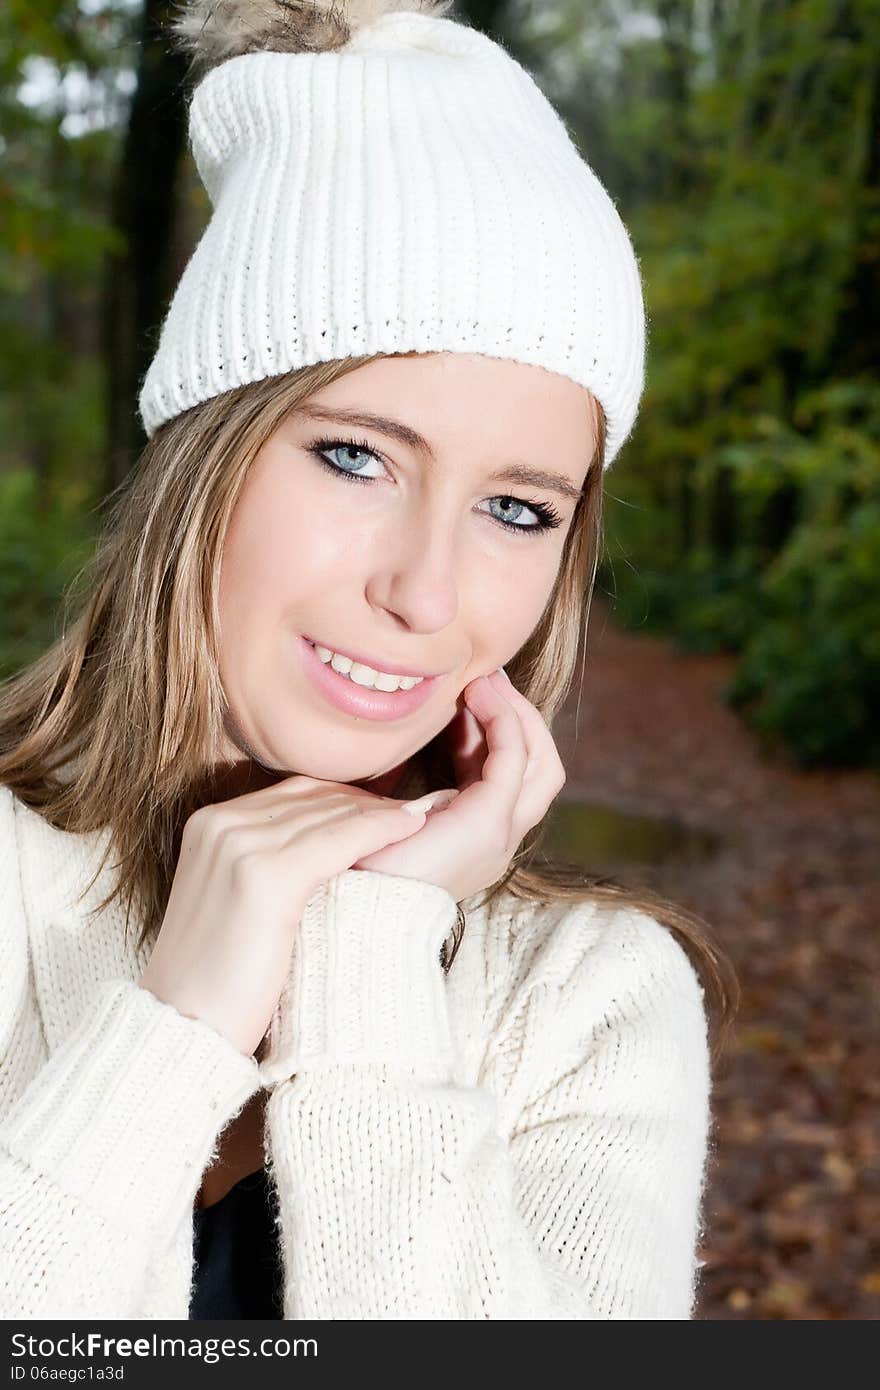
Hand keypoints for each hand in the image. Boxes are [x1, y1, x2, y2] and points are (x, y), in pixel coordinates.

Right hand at [137, 778, 428, 1056]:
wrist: (184, 1028)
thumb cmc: (215, 981)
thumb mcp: (232, 902)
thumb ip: (264, 865)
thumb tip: (327, 854)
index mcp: (208, 824)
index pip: (293, 794)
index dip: (345, 799)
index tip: (386, 810)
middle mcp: (220, 824)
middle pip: (313, 796)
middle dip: (368, 802)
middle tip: (414, 809)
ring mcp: (240, 845)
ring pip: (331, 814)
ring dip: (383, 812)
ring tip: (422, 815)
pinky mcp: (267, 876)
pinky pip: (340, 839)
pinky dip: (381, 829)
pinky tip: (412, 826)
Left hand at [353, 668, 565, 900]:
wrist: (354, 907)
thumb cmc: (359, 865)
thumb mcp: (392, 816)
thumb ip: (407, 790)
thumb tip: (398, 747)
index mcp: (477, 839)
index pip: (512, 779)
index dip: (497, 731)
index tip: (470, 692)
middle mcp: (499, 840)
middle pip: (542, 771)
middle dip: (521, 719)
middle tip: (491, 679)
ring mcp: (500, 836)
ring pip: (541, 764)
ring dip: (516, 714)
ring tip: (487, 681)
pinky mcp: (487, 824)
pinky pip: (512, 758)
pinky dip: (502, 720)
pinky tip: (478, 695)